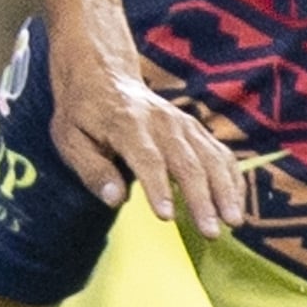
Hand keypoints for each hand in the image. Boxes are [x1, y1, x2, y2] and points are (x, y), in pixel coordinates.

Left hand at [46, 25, 244, 234]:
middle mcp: (161, 122)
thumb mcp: (69, 139)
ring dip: (225, 191)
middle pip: (187, 162)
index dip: (158, 188)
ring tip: (234, 221)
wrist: (104, 75)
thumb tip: (114, 199)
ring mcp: (183, 124)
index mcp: (127, 123)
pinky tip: (236, 206)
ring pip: (211, 158)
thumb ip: (92, 169)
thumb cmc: (82, 114)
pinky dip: (232, 179)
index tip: (167, 217)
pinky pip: (221, 154)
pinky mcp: (195, 129)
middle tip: (211, 231)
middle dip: (202, 199)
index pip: (147, 158)